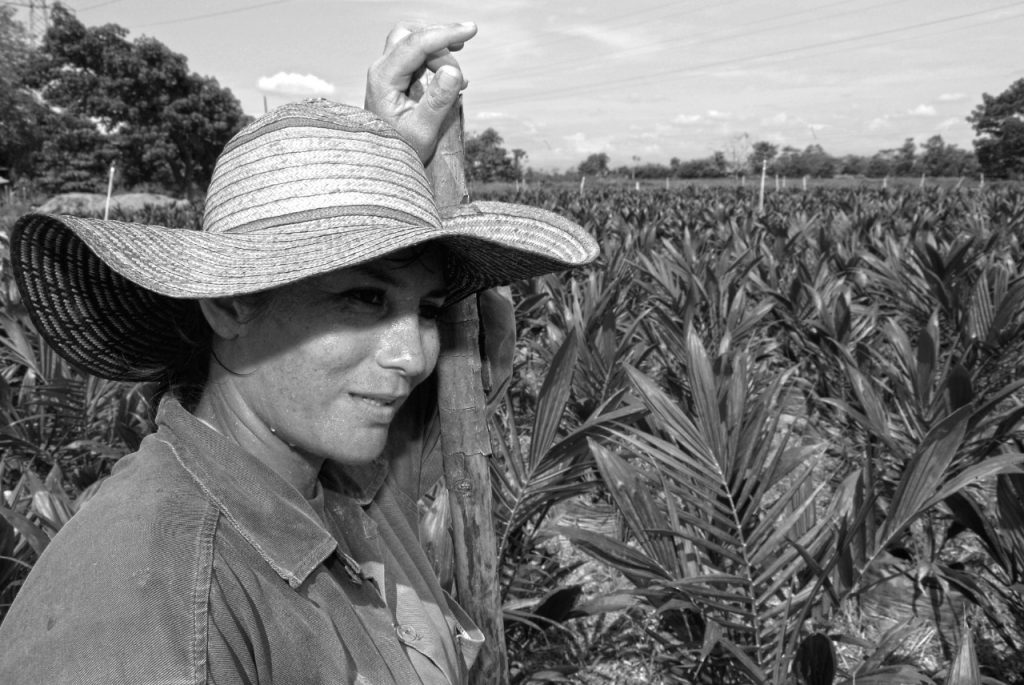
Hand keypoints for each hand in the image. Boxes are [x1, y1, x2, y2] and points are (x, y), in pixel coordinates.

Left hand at [365, 22, 477, 164]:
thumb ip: (438, 101)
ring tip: (459, 84)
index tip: (472, 30)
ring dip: (441, 56)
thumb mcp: (423, 131)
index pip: (415, 44)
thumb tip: (454, 71)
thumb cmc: (401, 149)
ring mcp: (388, 71)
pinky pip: (418, 57)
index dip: (444, 34)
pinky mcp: (397, 77)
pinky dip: (438, 62)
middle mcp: (382, 69)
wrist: (382, 161)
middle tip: (462, 68)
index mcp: (384, 79)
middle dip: (441, 43)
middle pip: (412, 36)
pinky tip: (452, 80)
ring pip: (416, 44)